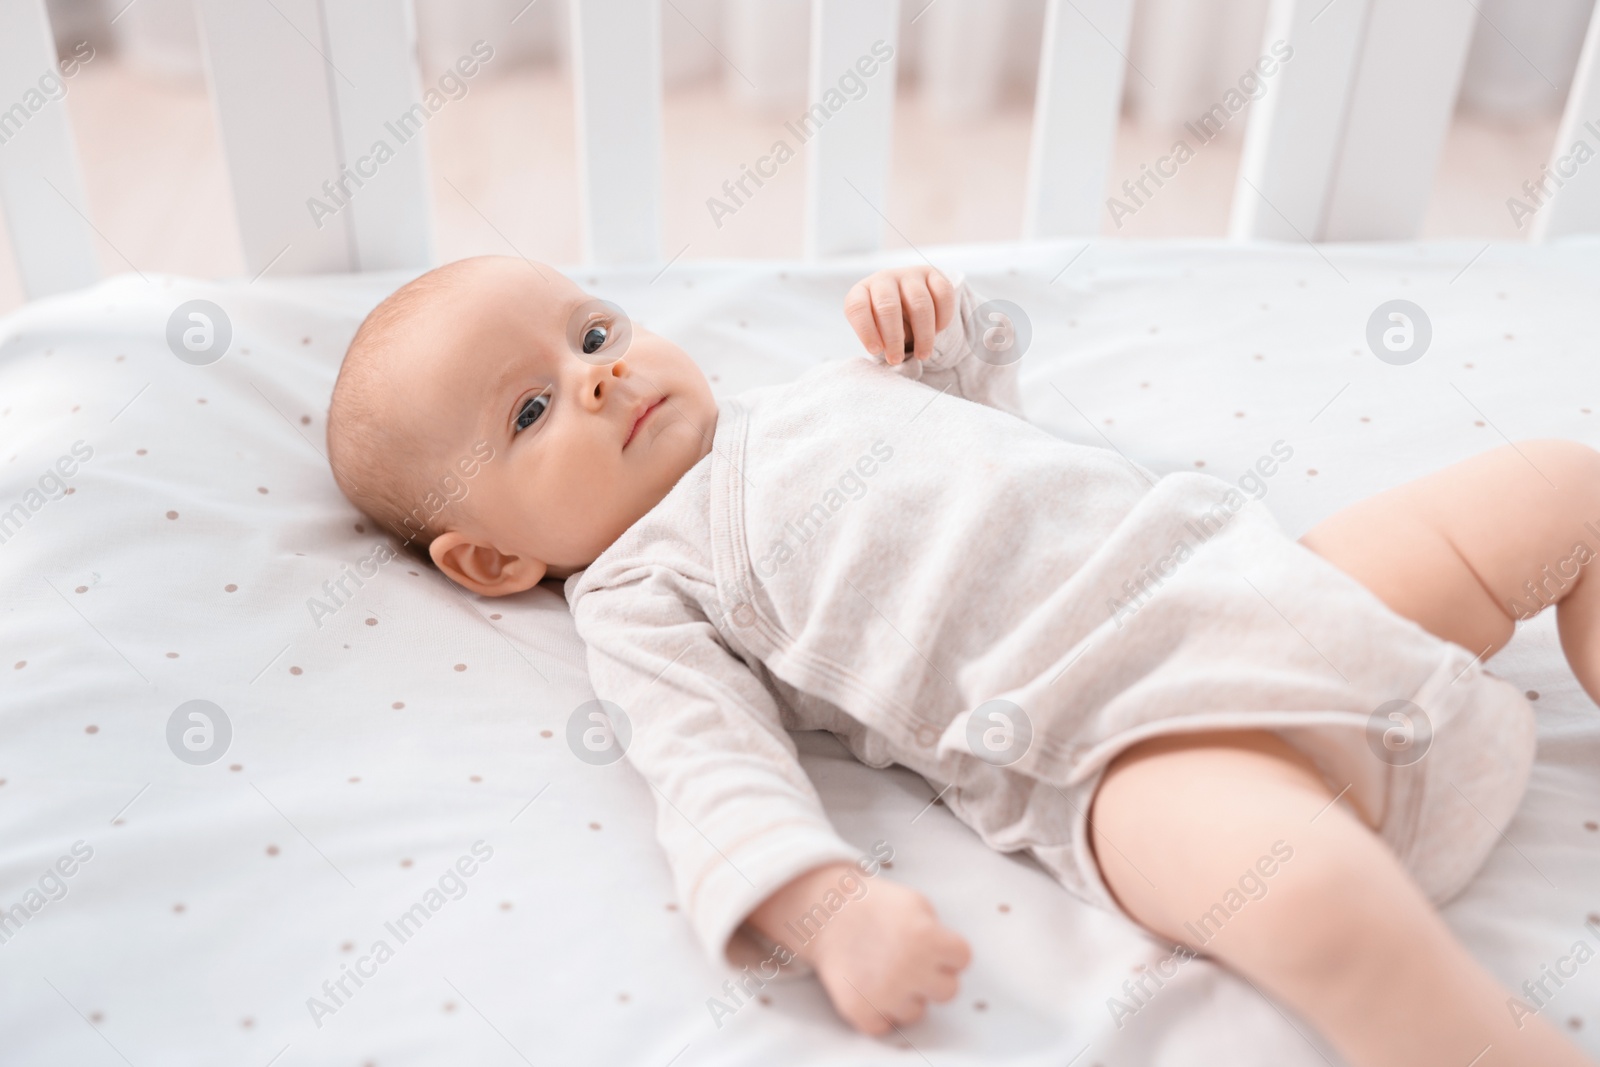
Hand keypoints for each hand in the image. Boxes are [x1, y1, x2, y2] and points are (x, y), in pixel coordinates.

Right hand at [747, 862, 970, 1034]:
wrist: (825, 912)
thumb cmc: (874, 905)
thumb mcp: (916, 903)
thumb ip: (939, 932)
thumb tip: (949, 961)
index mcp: (928, 939)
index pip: (963, 959)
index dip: (948, 951)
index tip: (931, 943)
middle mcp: (910, 970)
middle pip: (947, 991)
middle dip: (933, 977)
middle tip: (911, 962)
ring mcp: (885, 994)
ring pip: (916, 1012)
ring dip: (906, 996)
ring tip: (886, 972)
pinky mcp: (861, 1011)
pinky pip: (886, 1026)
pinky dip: (879, 1012)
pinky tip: (871, 988)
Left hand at [844, 266, 956, 365]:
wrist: (908, 301)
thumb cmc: (887, 324)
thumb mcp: (876, 332)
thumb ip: (880, 339)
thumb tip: (894, 348)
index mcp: (862, 292)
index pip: (857, 307)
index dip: (865, 330)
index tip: (876, 351)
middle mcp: (884, 279)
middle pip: (888, 307)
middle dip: (893, 338)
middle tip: (896, 359)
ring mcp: (909, 274)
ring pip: (920, 304)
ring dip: (923, 335)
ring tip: (922, 354)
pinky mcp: (932, 274)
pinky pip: (943, 294)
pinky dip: (942, 318)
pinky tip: (938, 331)